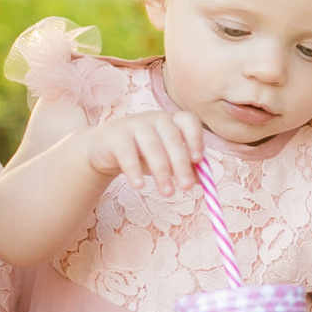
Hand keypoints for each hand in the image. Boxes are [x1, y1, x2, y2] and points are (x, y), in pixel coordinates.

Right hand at [87, 110, 203, 196]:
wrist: (105, 148)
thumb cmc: (143, 153)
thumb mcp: (167, 159)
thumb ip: (187, 167)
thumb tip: (206, 180)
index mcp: (172, 121)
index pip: (188, 121)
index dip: (195, 138)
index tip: (198, 159)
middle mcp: (155, 118)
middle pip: (172, 139)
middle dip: (181, 164)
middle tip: (186, 187)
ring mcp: (135, 124)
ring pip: (152, 147)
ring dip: (161, 171)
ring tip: (167, 193)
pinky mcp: (116, 135)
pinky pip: (127, 153)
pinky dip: (134, 170)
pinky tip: (139, 186)